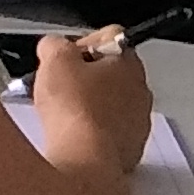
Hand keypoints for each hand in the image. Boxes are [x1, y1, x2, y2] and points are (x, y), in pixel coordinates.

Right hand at [28, 31, 151, 174]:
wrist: (86, 158)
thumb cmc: (75, 109)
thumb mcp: (54, 60)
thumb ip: (54, 44)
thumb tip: (53, 46)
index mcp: (128, 62)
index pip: (109, 37)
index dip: (81, 43)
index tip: (64, 57)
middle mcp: (140, 90)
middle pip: (110, 71)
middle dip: (84, 76)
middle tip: (60, 85)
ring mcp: (138, 121)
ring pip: (111, 103)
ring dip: (90, 104)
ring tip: (63, 114)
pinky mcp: (130, 148)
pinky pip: (109, 131)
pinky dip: (93, 131)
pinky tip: (74, 134)